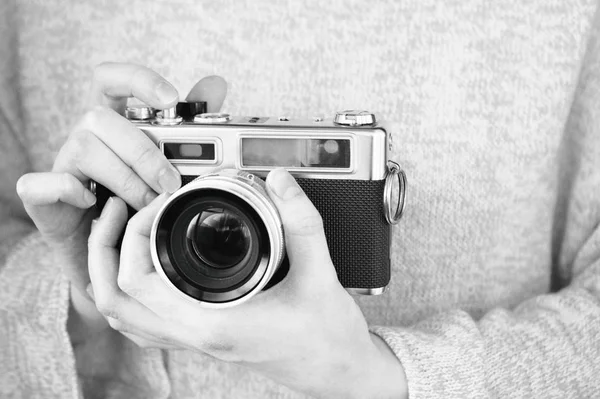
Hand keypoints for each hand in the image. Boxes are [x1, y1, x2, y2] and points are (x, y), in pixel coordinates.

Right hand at [16, 62, 226, 342]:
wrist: (113, 257)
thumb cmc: (141, 204)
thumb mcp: (171, 166)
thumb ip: (189, 127)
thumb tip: (216, 85)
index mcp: (116, 123)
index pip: (112, 80)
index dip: (137, 80)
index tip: (171, 99)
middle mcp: (86, 137)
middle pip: (101, 117)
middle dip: (143, 151)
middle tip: (171, 182)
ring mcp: (63, 165)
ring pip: (82, 148)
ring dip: (122, 178)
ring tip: (147, 204)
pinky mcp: (43, 198)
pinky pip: (39, 183)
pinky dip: (66, 190)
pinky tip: (93, 204)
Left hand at [87, 169, 407, 397]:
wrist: (337, 371)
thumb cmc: (327, 336)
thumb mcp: (321, 275)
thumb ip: (302, 223)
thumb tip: (280, 181)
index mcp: (213, 322)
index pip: (138, 282)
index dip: (135, 233)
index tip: (161, 201)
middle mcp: (196, 335)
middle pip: (115, 301)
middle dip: (106, 249)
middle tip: (122, 209)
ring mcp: (197, 340)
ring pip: (125, 317)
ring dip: (110, 274)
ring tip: (122, 233)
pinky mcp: (205, 336)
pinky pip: (147, 324)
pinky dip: (132, 296)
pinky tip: (147, 268)